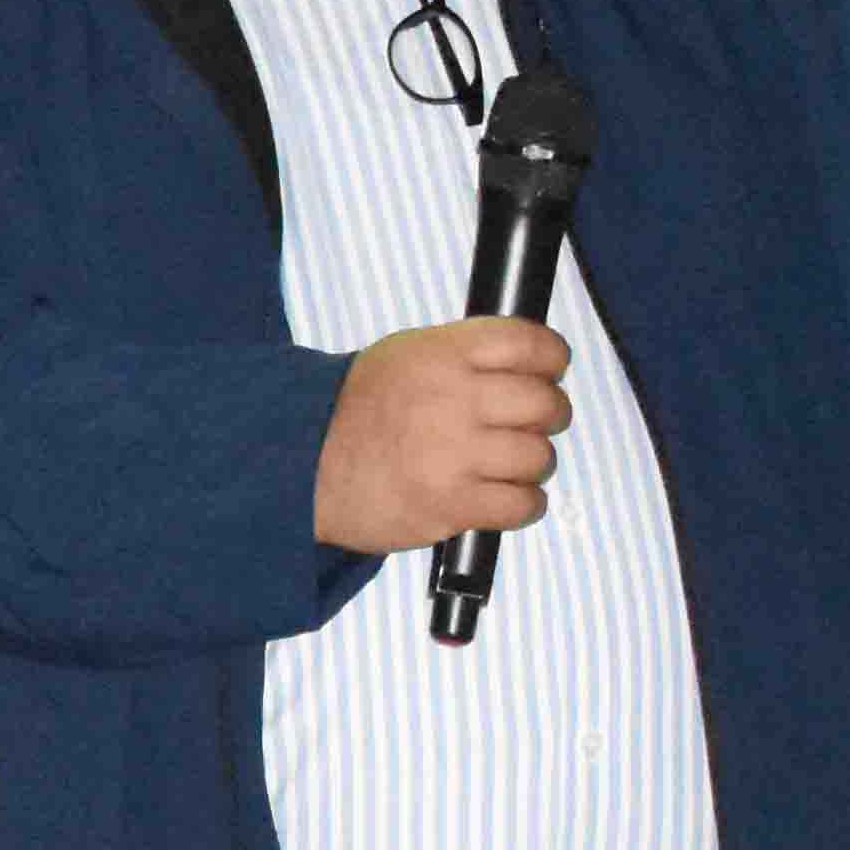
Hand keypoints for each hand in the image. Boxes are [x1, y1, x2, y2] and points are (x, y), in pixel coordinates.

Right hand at [312, 320, 569, 553]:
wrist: (298, 468)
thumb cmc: (353, 412)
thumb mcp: (401, 356)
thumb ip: (463, 355)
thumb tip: (529, 366)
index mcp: (440, 355)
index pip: (532, 344)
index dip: (551, 360)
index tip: (547, 373)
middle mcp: (451, 400)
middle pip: (546, 404)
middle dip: (547, 416)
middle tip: (528, 426)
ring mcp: (452, 455)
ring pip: (539, 458)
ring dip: (530, 465)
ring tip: (503, 466)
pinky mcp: (450, 505)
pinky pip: (523, 505)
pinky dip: (523, 504)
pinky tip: (501, 498)